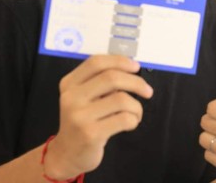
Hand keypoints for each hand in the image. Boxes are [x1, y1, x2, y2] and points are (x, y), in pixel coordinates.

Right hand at [44, 55, 152, 178]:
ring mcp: (80, 116)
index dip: (119, 61)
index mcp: (70, 83)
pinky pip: (124, 119)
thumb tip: (131, 67)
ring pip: (121, 99)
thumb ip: (100, 82)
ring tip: (136, 113)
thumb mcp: (83, 97)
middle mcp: (71, 97)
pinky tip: (130, 124)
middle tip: (148, 91)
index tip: (136, 67)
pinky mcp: (91, 134)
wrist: (67, 154)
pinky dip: (134, 120)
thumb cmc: (84, 121)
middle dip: (136, 82)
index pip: (96, 62)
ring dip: (137, 106)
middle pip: (111, 78)